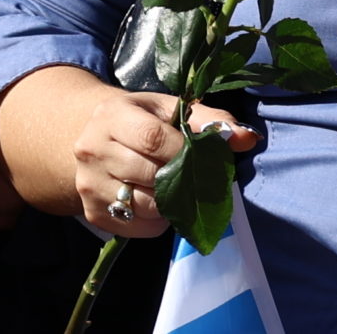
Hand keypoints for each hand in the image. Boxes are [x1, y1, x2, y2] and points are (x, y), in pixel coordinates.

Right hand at [72, 89, 257, 237]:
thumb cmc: (142, 120)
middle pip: (149, 174)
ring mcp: (89, 185)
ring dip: (171, 201)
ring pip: (144, 205)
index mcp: (112, 115)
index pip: (152, 138)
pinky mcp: (93, 214)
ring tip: (178, 186)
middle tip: (195, 174)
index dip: (183, 151)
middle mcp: (92, 150)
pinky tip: (160, 201)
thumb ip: (211, 122)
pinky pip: (137, 226)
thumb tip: (247, 138)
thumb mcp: (171, 110)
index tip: (199, 154)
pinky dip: (157, 220)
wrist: (96, 138)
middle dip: (181, 177)